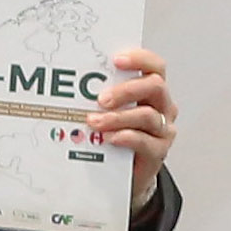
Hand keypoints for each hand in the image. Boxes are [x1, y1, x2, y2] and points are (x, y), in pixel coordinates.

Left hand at [93, 47, 176, 211]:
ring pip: (148, 115)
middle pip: (154, 87)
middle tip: (101, 99)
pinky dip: (126, 138)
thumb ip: (99, 95)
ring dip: (118, 117)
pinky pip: (146, 142)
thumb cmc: (114, 134)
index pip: (154, 66)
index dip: (139, 59)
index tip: (116, 60)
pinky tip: (110, 138)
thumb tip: (68, 84)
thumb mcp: (109, 110)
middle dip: (126, 90)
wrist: (123, 171)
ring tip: (95, 122)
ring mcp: (162, 129)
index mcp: (151, 90)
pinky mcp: (158, 152)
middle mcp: (162, 106)